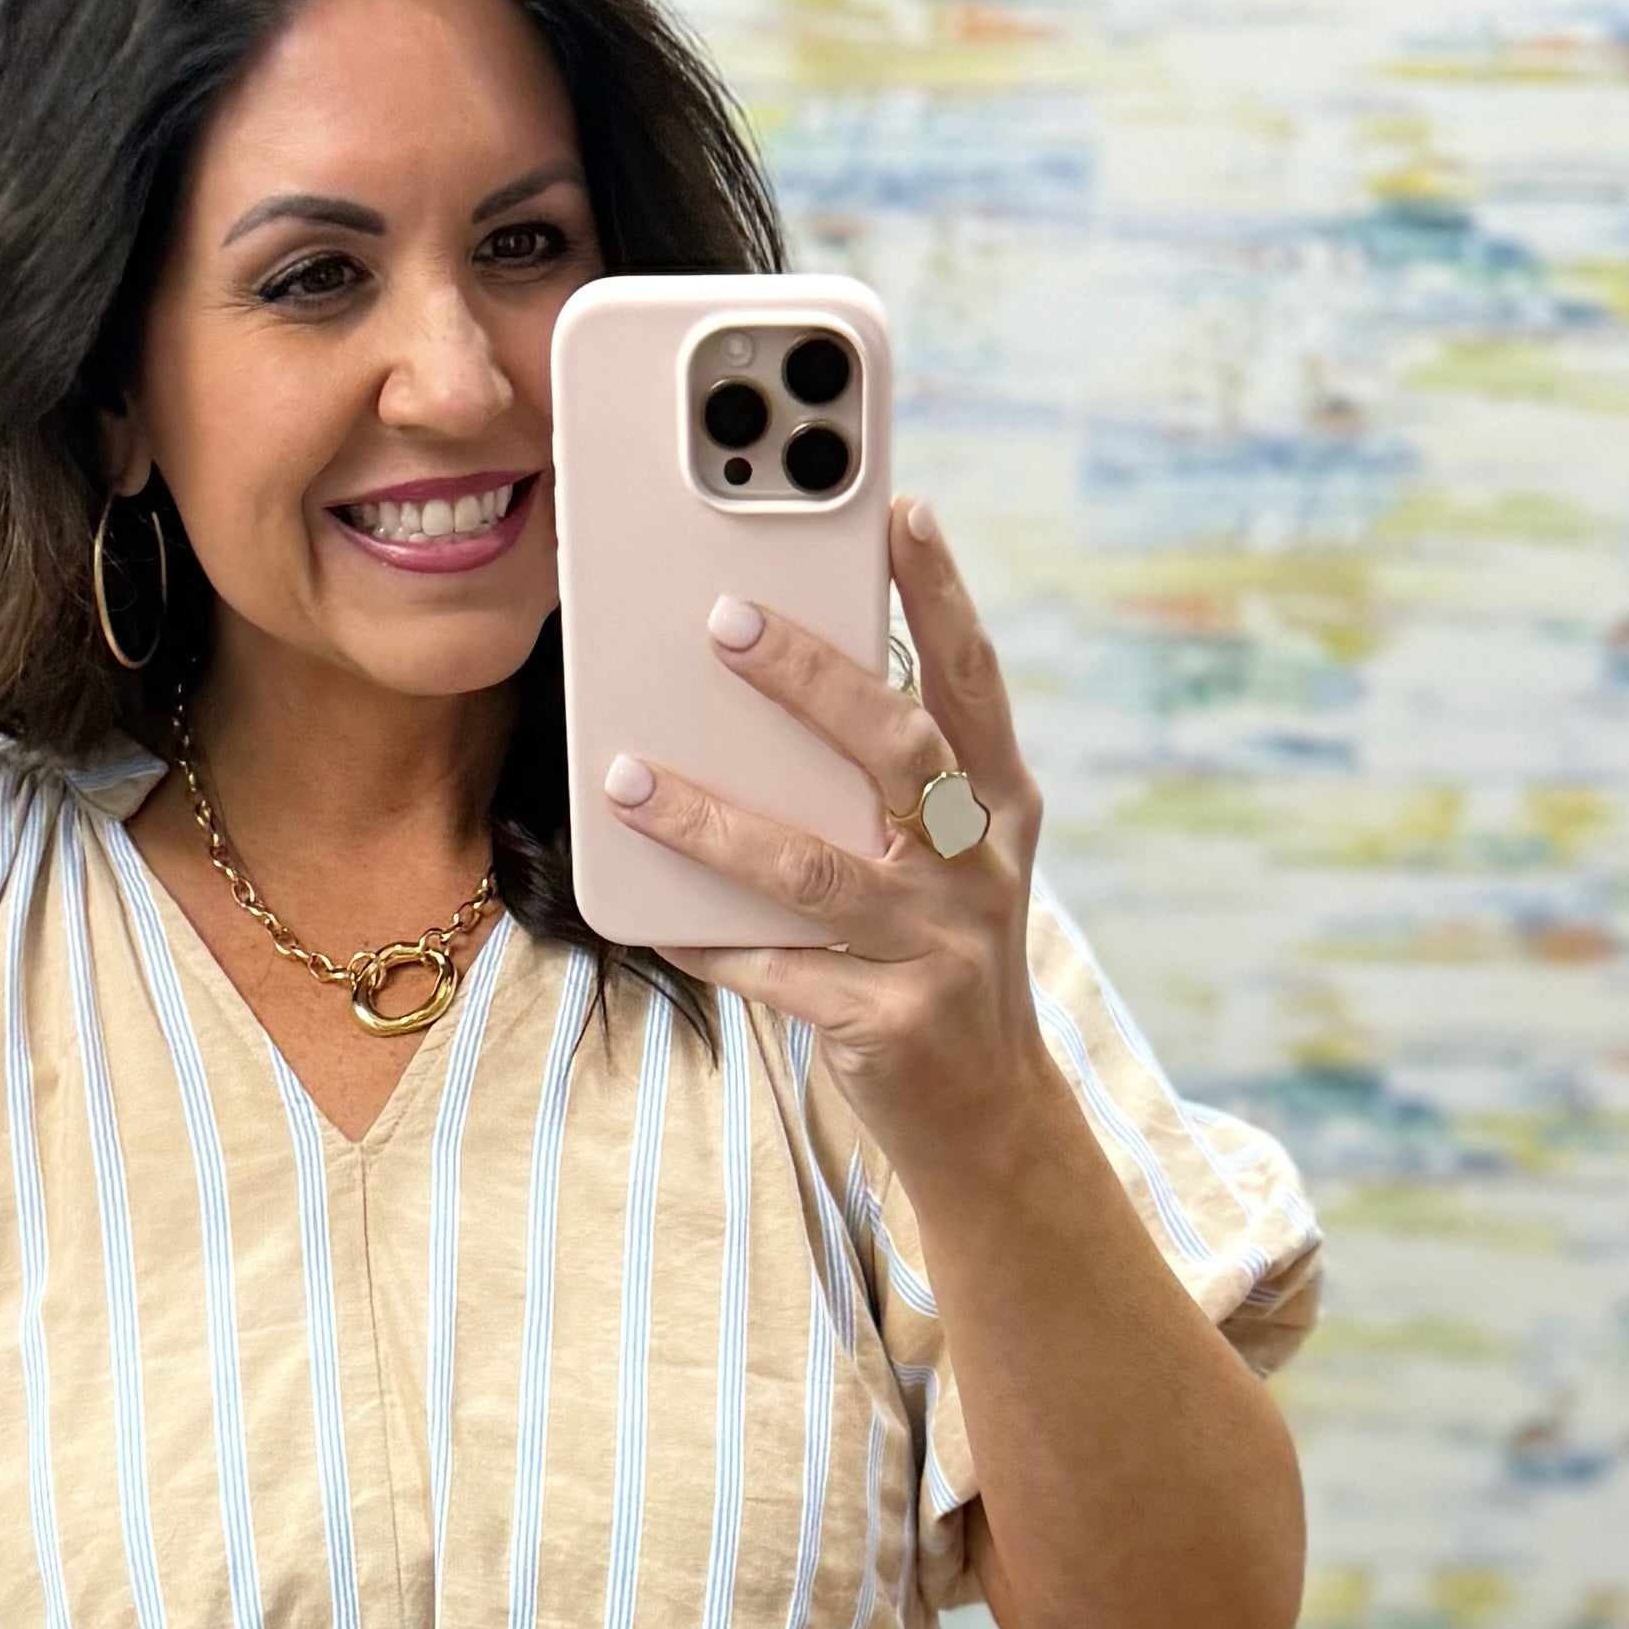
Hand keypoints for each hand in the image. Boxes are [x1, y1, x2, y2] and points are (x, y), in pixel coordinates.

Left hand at [601, 496, 1051, 1190]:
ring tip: (629, 779)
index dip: (940, 596)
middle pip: (896, 750)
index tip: (899, 510)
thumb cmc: (938, 959)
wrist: (988, 1118)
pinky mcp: (886, 1025)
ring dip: (713, 821)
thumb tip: (777, 693)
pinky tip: (648, 915)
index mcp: (999, 809)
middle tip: (722, 622)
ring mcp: (938, 949)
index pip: (972, 681)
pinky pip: (778, 971)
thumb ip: (892, 788)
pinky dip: (709, 940)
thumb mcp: (944, 863)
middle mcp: (977, 869)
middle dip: (810, 679)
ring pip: (814, 869)